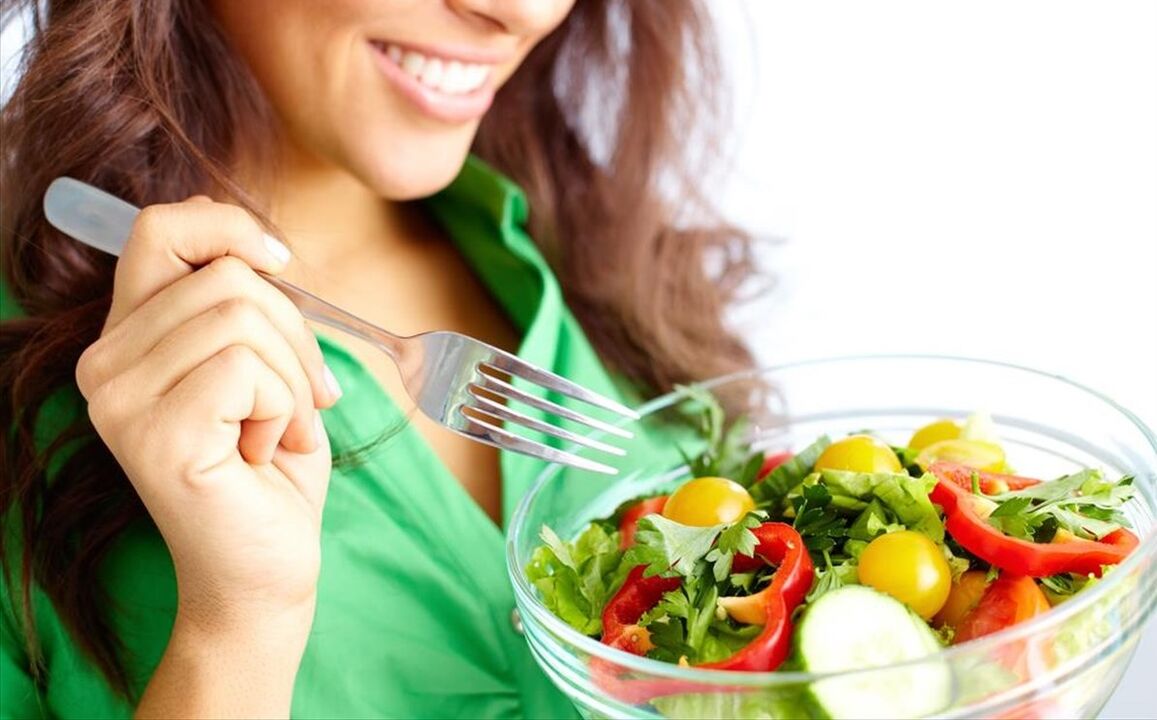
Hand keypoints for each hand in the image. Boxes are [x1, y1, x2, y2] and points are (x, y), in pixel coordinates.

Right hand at [76, 197, 340, 638]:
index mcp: (127, 338)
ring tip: (282, 431)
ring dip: (293, 378)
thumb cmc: (271, 466)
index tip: (281, 261)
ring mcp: (120, 400)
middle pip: (226, 276)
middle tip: (308, 398)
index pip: (159, 230)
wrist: (265, 568)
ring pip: (241, 317)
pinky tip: (267, 450)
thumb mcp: (264, 367)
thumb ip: (245, 307)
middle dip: (294, 332)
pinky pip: (245, 368)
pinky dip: (284, 407)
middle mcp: (105, 365)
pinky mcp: (154, 433)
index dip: (229, 226)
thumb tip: (263, 247)